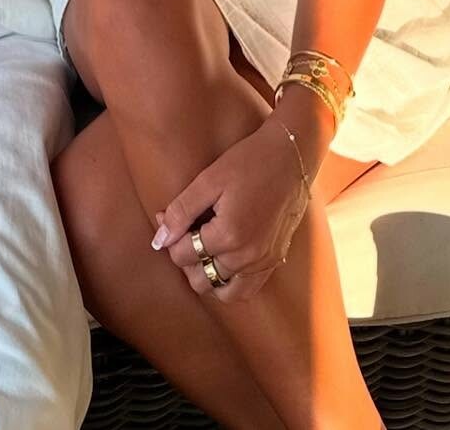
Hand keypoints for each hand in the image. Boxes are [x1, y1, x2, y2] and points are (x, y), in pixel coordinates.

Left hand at [151, 118, 310, 302]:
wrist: (289, 157)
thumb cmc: (247, 162)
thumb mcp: (208, 180)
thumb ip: (181, 211)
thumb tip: (160, 239)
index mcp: (228, 236)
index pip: (182, 256)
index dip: (169, 238)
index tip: (167, 219)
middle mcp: (247, 257)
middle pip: (200, 279)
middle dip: (185, 259)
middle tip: (185, 233)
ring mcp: (263, 263)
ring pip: (222, 291)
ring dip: (206, 275)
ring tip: (202, 248)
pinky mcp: (274, 261)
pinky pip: (247, 290)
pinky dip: (230, 282)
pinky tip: (223, 259)